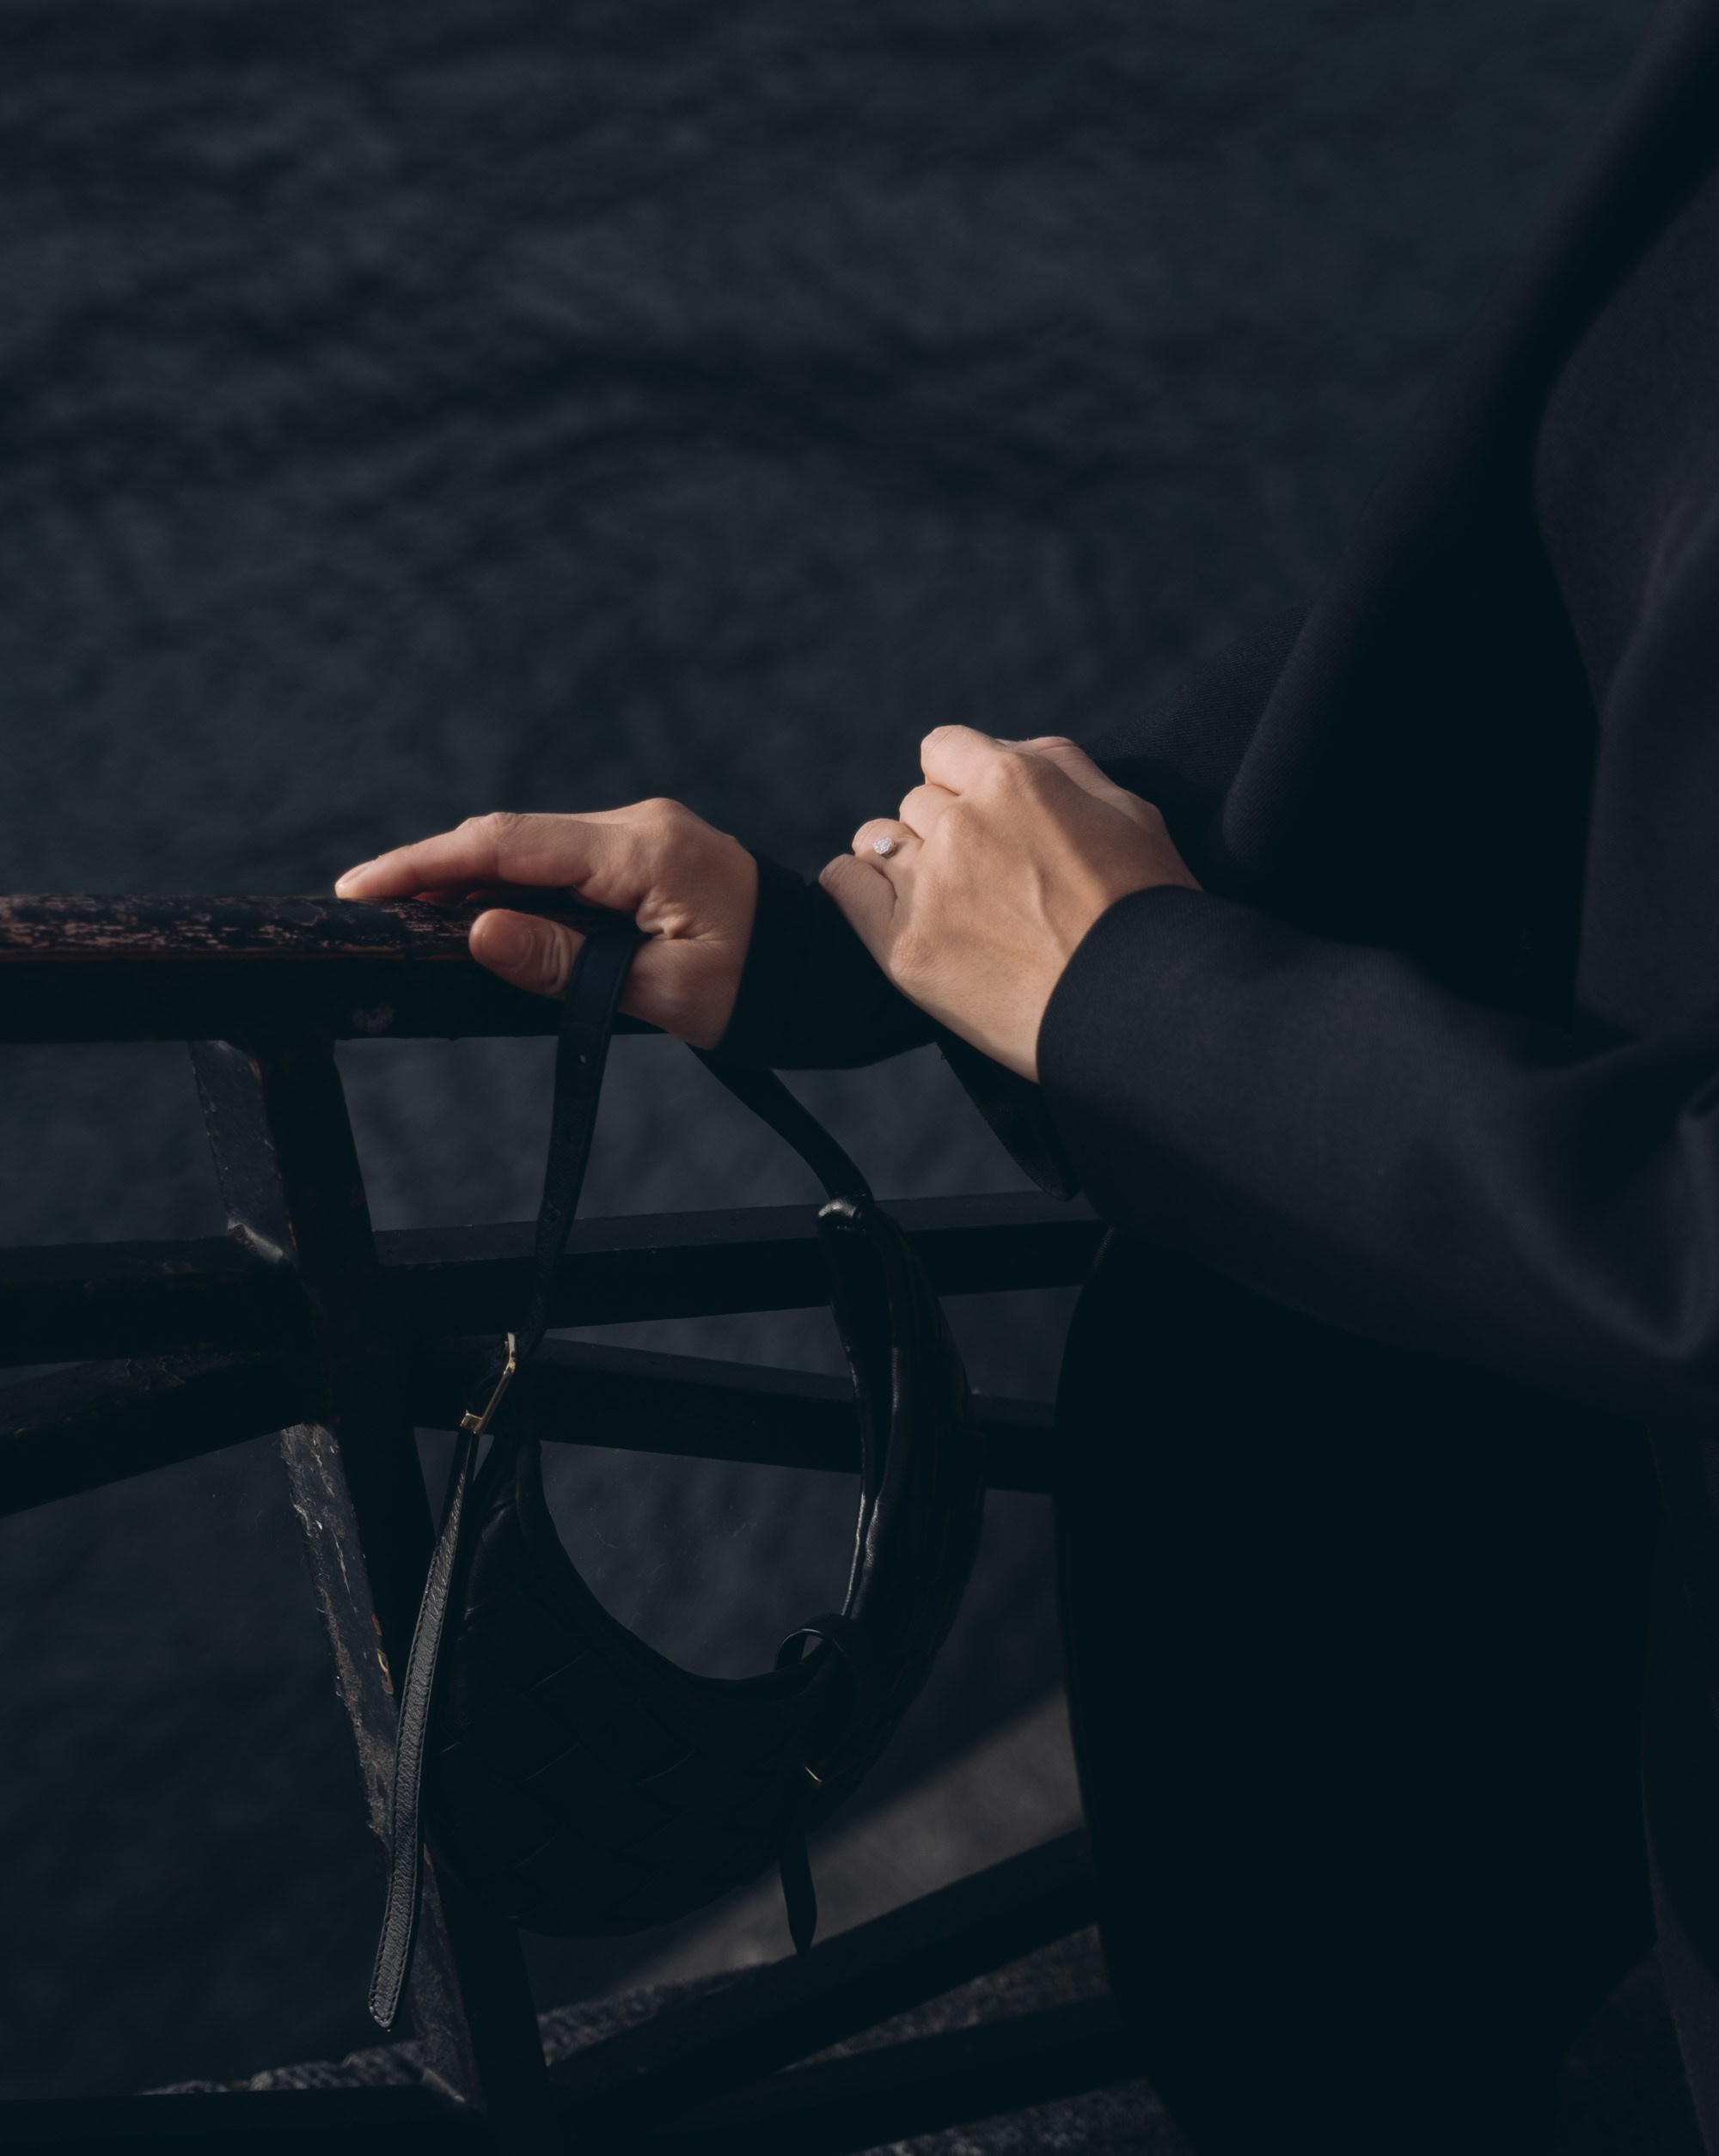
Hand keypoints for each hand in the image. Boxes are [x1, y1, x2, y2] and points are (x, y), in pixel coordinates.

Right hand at [335, 802, 756, 1047]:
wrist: (830, 972)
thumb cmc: (764, 990)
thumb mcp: (665, 993)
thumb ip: (568, 965)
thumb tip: (478, 933)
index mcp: (645, 851)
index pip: (511, 846)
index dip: (428, 864)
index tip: (363, 888)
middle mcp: (638, 825)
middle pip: (510, 837)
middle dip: (432, 868)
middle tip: (361, 905)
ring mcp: (640, 833)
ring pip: (530, 846)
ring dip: (468, 878)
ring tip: (401, 915)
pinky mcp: (642, 852)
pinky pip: (559, 860)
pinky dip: (510, 884)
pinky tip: (470, 914)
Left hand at [820, 728, 1197, 1080]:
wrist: (1142, 1009)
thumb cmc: (1147, 910)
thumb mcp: (1127, 811)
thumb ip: (1059, 765)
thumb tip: (1006, 749)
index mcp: (1013, 781)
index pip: (944, 750)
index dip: (962, 781)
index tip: (982, 815)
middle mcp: (962, 824)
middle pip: (917, 801)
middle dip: (944, 827)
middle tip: (983, 875)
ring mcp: (929, 887)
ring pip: (877, 842)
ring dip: (903, 861)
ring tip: (944, 900)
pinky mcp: (905, 948)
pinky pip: (844, 888)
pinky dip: (858, 889)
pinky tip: (883, 905)